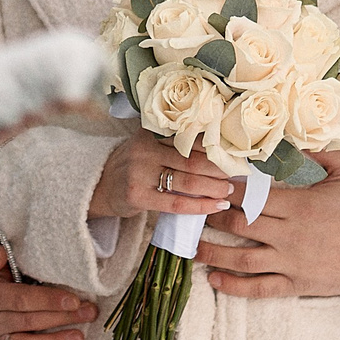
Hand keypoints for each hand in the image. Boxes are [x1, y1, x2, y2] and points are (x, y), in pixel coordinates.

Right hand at [91, 131, 237, 219]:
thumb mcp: (149, 145)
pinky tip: (216, 207)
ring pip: (187, 181)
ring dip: (214, 187)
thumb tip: (220, 147)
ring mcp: (139, 173)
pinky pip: (176, 202)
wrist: (100, 186)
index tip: (236, 151)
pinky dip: (200, 206)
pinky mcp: (138, 196)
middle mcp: (144, 150)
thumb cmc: (135, 165)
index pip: (190, 137)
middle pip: (192, 159)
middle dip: (220, 168)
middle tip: (239, 173)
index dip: (215, 145)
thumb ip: (175, 143)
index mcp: (150, 132)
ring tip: (230, 190)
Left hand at [197, 149, 339, 298]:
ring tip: (191, 246)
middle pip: (240, 225)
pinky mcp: (297, 284)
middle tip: (193, 209)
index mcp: (300, 205)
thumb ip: (319, 151)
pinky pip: (260, 288)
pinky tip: (214, 281)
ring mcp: (292, 262)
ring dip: (213, 253)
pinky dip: (234, 287)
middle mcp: (291, 235)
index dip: (226, 190)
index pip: (252, 196)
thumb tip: (289, 139)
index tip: (208, 183)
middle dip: (213, 216)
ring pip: (243, 259)